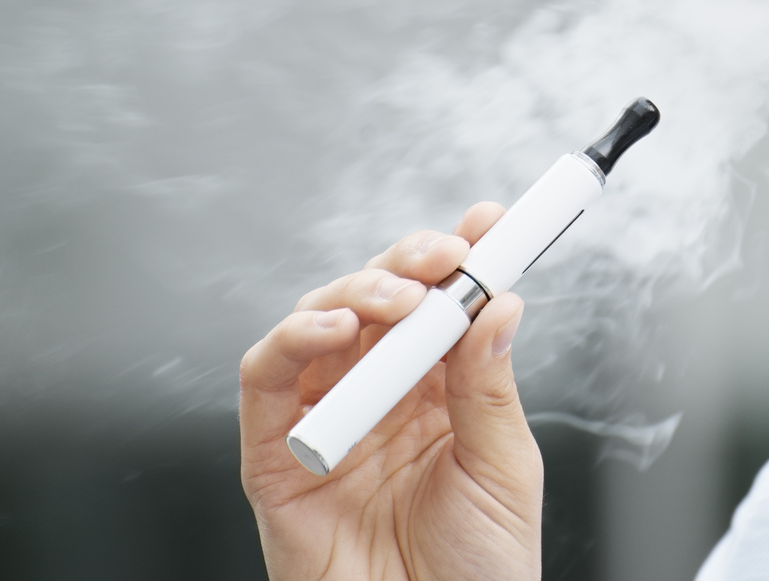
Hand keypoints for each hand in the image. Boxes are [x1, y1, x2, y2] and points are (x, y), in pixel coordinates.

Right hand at [240, 202, 542, 580]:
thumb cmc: (479, 572)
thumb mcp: (503, 470)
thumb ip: (490, 387)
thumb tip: (498, 304)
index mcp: (441, 392)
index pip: (443, 304)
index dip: (460, 256)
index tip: (489, 222)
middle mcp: (381, 396)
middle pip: (377, 300)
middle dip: (407, 264)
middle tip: (444, 258)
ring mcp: (326, 420)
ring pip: (317, 322)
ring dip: (355, 293)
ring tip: (400, 301)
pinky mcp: (273, 456)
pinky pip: (264, 379)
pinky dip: (290, 342)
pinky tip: (334, 332)